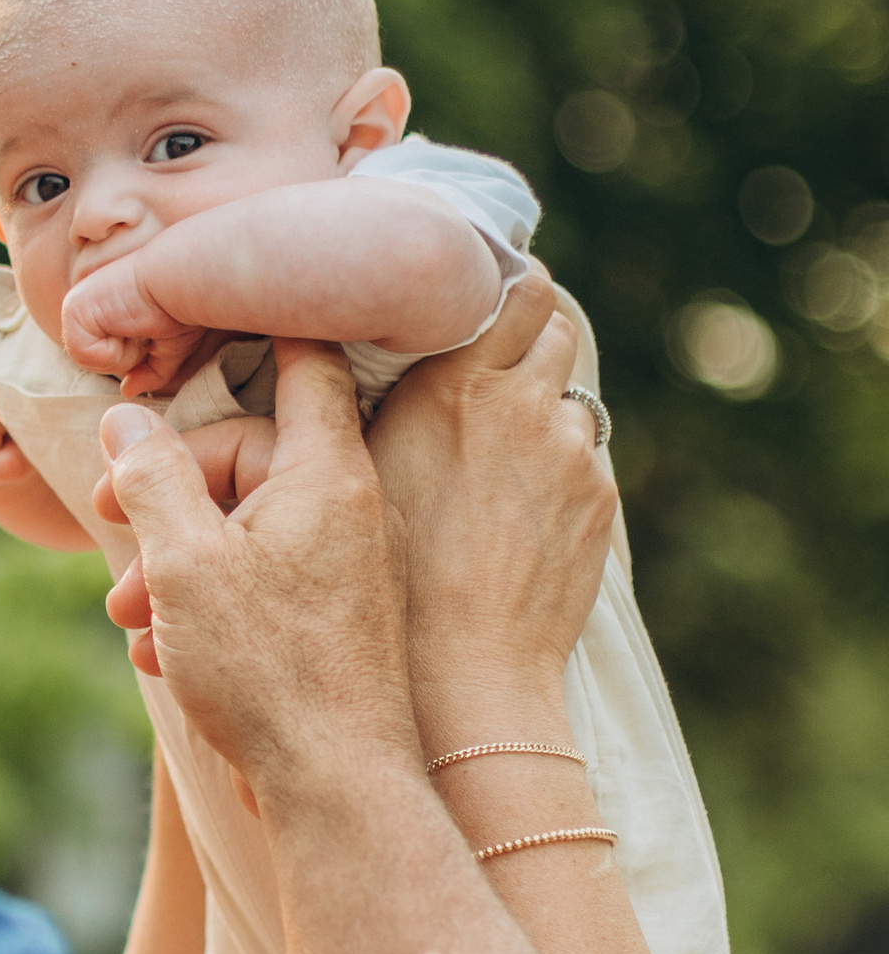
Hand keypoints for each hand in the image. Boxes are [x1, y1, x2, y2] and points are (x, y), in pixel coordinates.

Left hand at [59, 253, 198, 396]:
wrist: (188, 280)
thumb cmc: (185, 306)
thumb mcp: (170, 345)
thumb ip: (148, 368)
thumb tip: (128, 390)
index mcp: (99, 305)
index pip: (102, 354)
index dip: (134, 352)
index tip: (153, 325)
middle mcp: (83, 299)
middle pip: (94, 360)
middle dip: (128, 355)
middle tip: (147, 327)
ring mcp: (75, 302)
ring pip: (89, 361)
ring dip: (124, 354)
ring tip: (140, 324)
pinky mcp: (74, 308)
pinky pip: (86, 356)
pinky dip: (115, 352)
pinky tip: (130, 323)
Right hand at [89, 343, 412, 791]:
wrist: (340, 790)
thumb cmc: (269, 673)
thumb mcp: (184, 563)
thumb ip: (151, 477)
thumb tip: (125, 419)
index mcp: (327, 472)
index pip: (305, 358)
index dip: (254, 329)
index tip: (205, 316)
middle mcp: (352, 506)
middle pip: (250, 453)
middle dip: (169, 492)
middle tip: (112, 536)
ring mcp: (353, 563)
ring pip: (250, 523)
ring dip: (179, 559)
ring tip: (131, 617)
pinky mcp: (343, 616)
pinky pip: (270, 576)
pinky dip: (214, 600)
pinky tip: (168, 652)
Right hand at [364, 273, 617, 740]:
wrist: (464, 670)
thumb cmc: (389, 574)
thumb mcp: (354, 471)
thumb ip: (377, 398)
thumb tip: (362, 351)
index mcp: (455, 386)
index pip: (517, 285)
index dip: (505, 282)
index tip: (484, 290)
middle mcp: (523, 404)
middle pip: (553, 320)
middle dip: (526, 334)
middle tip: (490, 361)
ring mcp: (571, 452)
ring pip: (569, 391)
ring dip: (542, 404)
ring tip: (500, 448)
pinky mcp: (598, 498)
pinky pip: (583, 455)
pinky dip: (557, 464)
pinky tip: (518, 507)